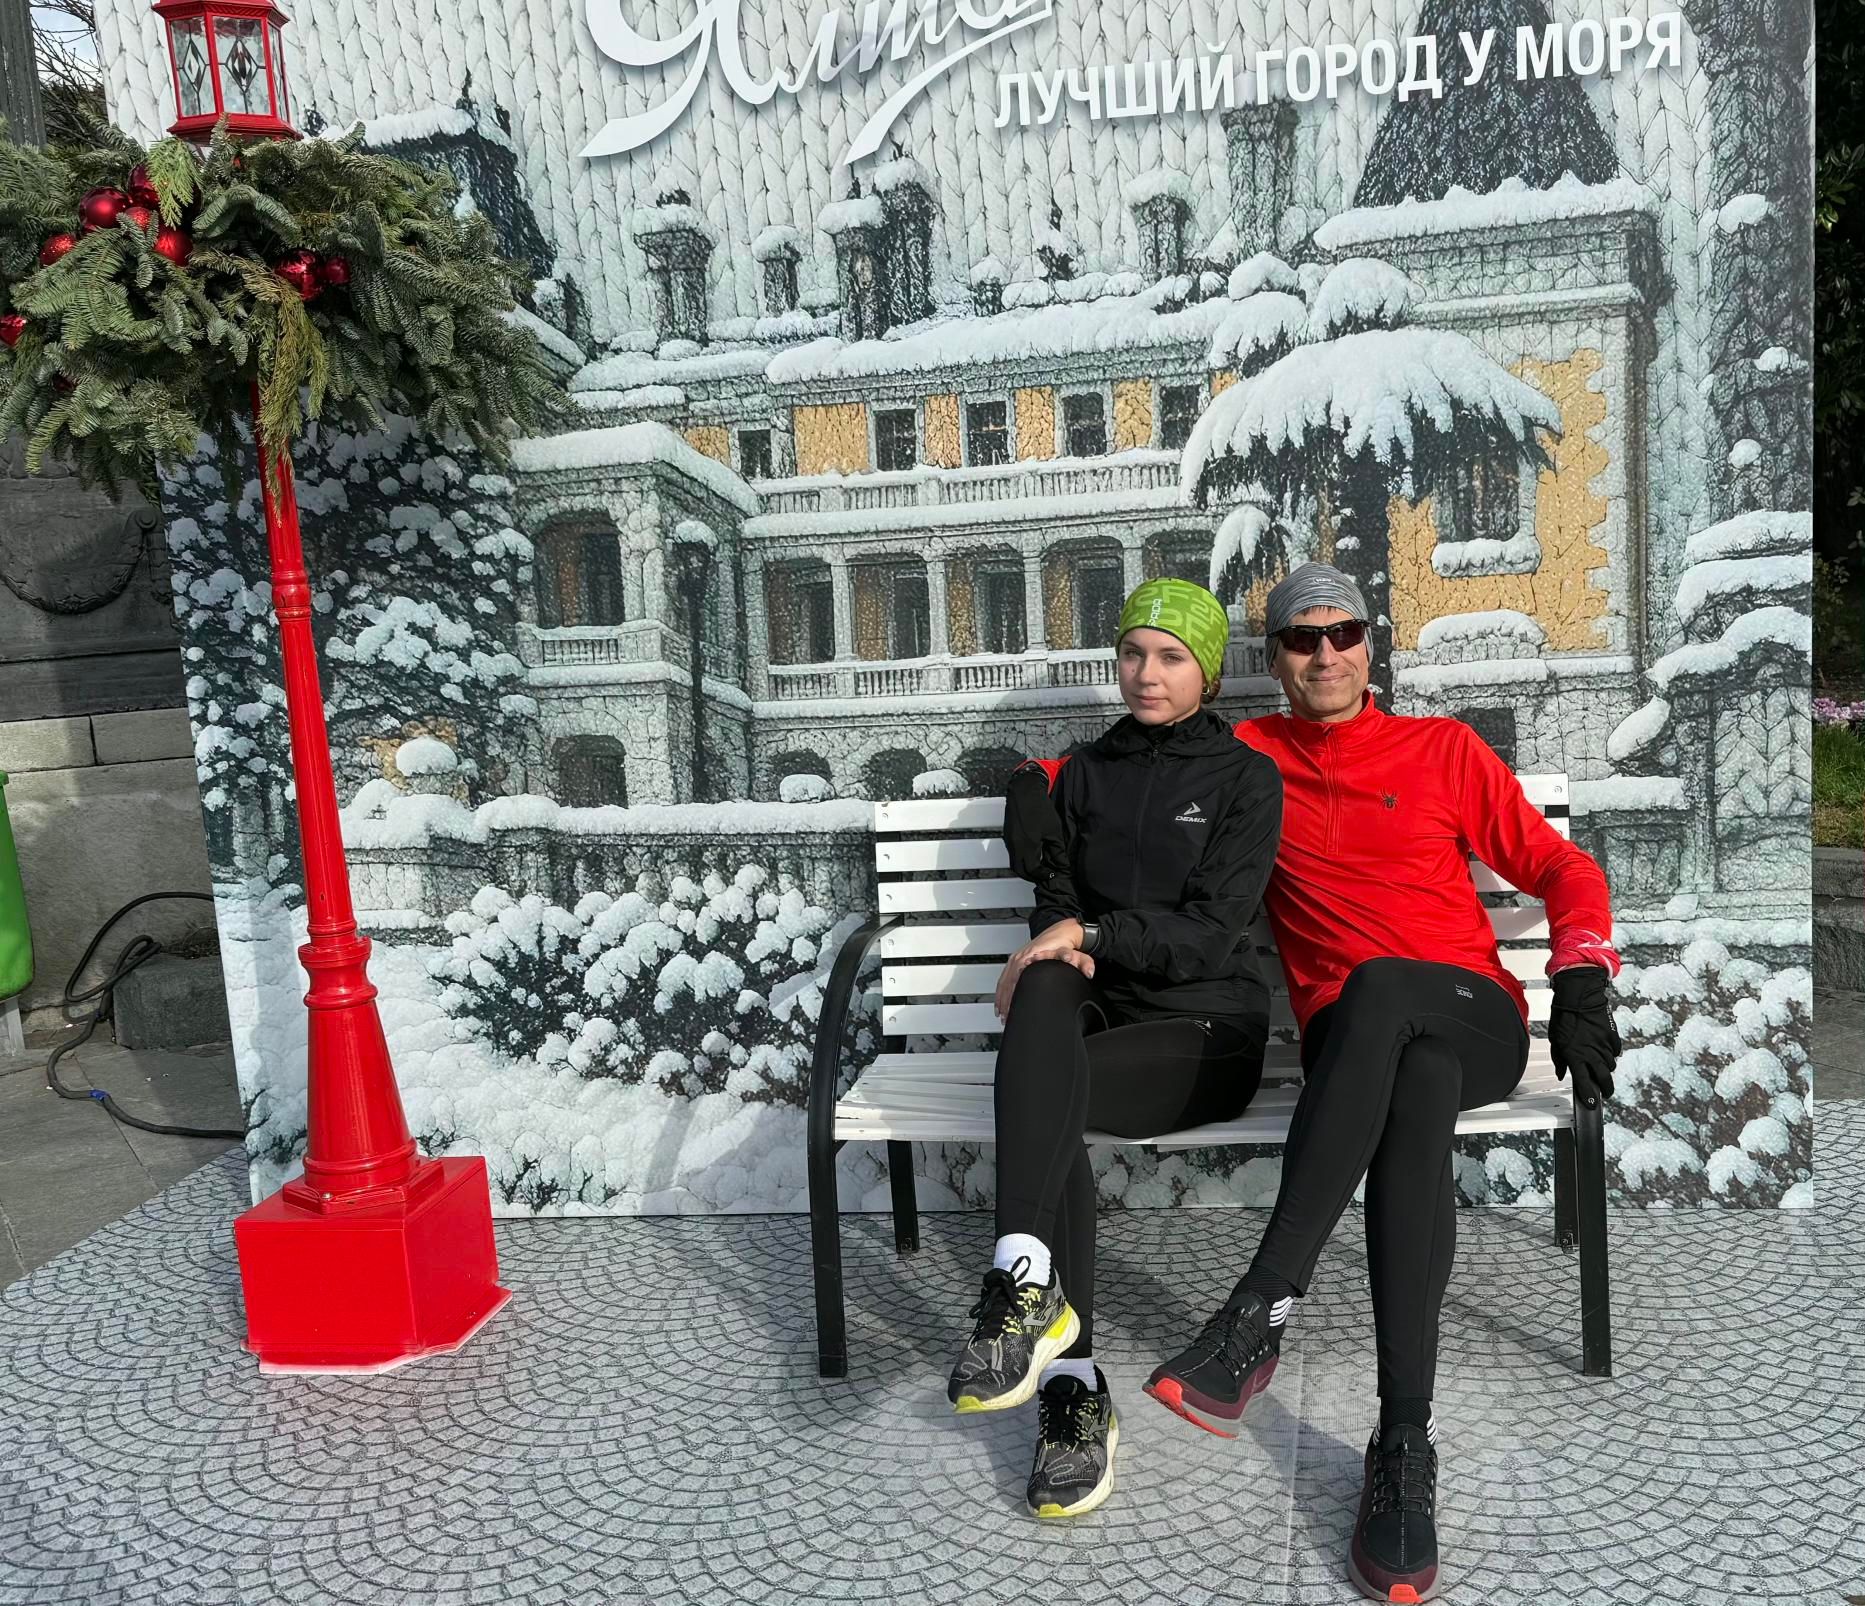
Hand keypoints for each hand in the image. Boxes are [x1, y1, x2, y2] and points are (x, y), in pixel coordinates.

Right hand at [994, 919, 1090, 1017]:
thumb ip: (1083, 963)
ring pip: (1004, 981)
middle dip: (1006, 1002)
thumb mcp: (1076, 954)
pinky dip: (1001, 991)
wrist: (1062, 931)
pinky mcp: (1016, 959)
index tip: (1012, 1009)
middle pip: (1008, 982)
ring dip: (1001, 998)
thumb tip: (1089, 972)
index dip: (1014, 995)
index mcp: (1033, 955)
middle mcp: (1022, 956)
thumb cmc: (1065, 944)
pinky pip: (1004, 977)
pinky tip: (1000, 1002)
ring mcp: (1017, 957)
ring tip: (1002, 1015)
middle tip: (1006, 1018)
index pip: (1019, 978)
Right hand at [1003, 765, 1069, 882]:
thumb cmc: (1040, 808)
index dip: (1043, 875)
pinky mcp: (1008, 836)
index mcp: (1026, 846)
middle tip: (1044, 875)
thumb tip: (1062, 864)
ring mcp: (1010, 841)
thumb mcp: (1054, 831)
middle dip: (1032, 876)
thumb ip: (1058, 851)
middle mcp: (1015, 846)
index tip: (1052, 874)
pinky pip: (1013, 854)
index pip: (1032, 870)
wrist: (1024, 792)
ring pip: (1015, 863)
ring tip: (1039, 867)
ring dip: (1026, 868)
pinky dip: (1022, 859)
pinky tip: (1033, 855)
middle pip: (1020, 870)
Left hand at [1548, 965, 1620, 1106]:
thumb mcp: (1555, 1040)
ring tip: (1601, 1070)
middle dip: (1606, 1089)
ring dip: (1607, 1070)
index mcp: (1575, 1055)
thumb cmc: (1564, 1017)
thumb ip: (1559, 1060)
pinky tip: (1605, 1053)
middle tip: (1605, 1094)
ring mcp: (1604, 1045)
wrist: (1578, 997)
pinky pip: (1615, 1051)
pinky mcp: (1612, 1036)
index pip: (1583, 1082)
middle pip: (1604, 1078)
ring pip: (1610, 1065)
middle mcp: (1592, 1053)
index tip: (1591, 1104)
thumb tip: (1562, 1073)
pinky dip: (1611, 1054)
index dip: (1588, 1096)